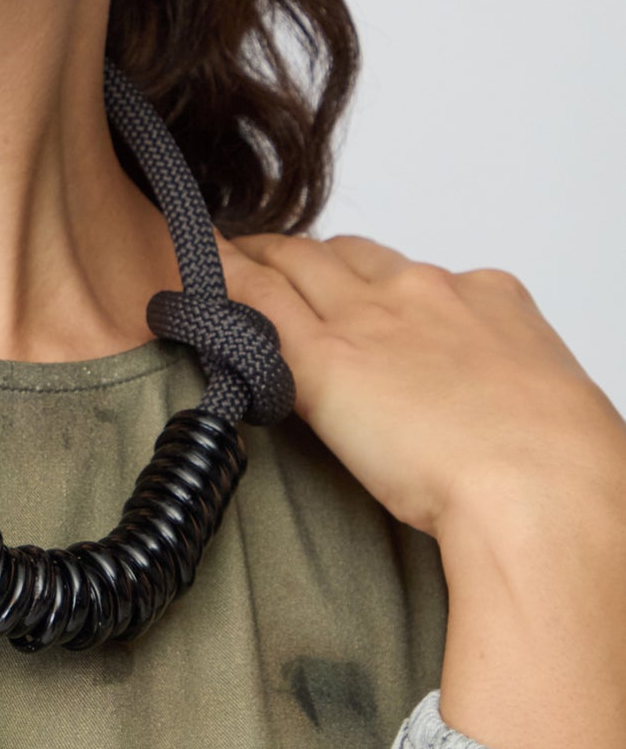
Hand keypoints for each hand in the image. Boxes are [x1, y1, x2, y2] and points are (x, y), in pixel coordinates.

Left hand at [219, 229, 625, 748]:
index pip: (409, 274)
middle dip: (302, 258)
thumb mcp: (536, 412)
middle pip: (343, 257)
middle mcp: (425, 292)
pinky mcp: (325, 357)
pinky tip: (191, 279)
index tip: (344, 293)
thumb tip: (483, 429)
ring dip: (253, 259)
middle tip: (265, 263)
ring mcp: (371, 319)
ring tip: (216, 260)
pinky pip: (257, 299)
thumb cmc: (557, 472)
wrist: (543, 492)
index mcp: (489, 300)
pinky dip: (220, 281)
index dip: (366, 281)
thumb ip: (496, 400)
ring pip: (294, 264)